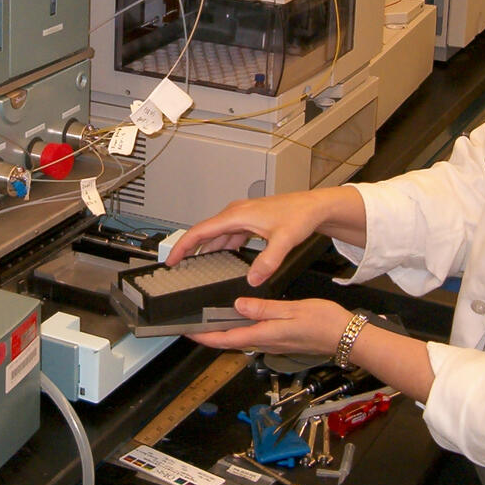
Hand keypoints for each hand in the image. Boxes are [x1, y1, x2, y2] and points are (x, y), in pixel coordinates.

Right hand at [166, 187, 366, 286]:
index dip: (182, 246)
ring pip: (216, 235)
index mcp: (237, 215)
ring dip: (206, 249)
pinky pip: (227, 235)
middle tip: (178, 267)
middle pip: (204, 233)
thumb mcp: (283, 241)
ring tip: (197, 266)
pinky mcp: (249, 222)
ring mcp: (242, 217)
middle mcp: (236, 214)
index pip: (200, 231)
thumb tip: (252, 278)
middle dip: (189, 249)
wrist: (313, 206)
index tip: (171, 260)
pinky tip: (223, 259)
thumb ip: (267, 261)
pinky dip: (220, 247)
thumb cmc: (299, 214)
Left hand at [187, 297, 351, 359]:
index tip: (189, 333)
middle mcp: (267, 343)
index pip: (227, 339)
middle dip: (210, 336)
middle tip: (194, 326)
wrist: (347, 337)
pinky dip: (242, 329)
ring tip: (211, 321)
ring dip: (225, 333)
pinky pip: (255, 336)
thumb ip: (263, 308)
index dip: (205, 338)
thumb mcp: (292, 310)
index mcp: (266, 335)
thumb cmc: (324, 324)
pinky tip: (242, 318)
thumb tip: (239, 305)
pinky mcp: (281, 340)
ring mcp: (274, 343)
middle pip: (231, 341)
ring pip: (242, 339)